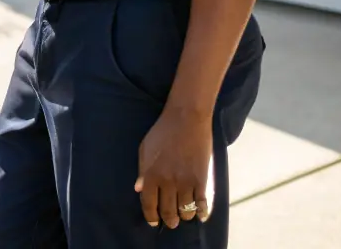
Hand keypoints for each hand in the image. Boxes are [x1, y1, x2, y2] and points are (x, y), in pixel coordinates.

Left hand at [134, 107, 212, 228]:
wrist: (186, 119)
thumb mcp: (145, 149)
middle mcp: (168, 182)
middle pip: (167, 211)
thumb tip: (138, 189)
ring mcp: (186, 182)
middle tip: (170, 222)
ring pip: (185, 211)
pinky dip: (202, 213)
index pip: (148, 204)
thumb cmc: (163, 132)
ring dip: (183, 216)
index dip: (151, 216)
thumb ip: (142, 171)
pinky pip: (202, 204)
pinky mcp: (201, 180)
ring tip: (183, 216)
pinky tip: (201, 216)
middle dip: (169, 220)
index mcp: (151, 175)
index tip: (153, 221)